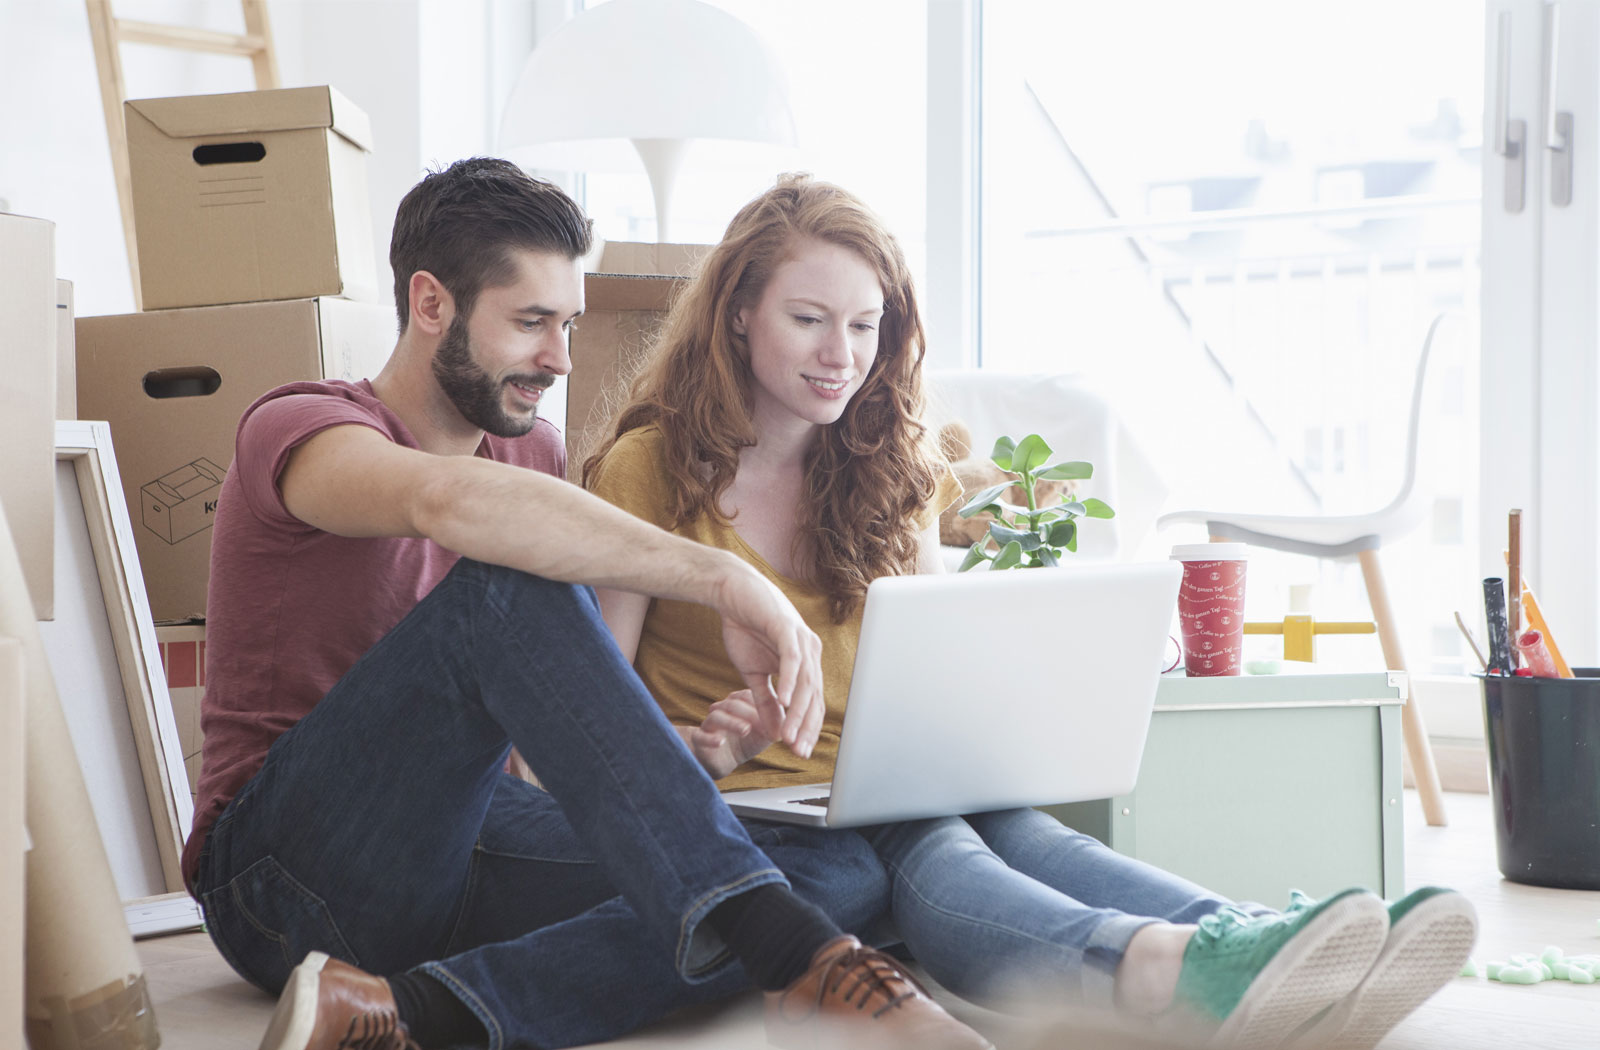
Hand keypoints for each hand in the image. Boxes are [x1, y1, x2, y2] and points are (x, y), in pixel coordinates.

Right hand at [689, 690, 776, 778]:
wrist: (724, 761)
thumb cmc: (746, 743)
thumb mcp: (764, 734)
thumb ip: (775, 726)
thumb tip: (789, 722)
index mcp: (737, 705)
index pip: (746, 695)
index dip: (759, 703)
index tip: (774, 714)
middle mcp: (721, 711)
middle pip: (731, 704)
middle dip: (748, 712)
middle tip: (762, 722)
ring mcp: (708, 724)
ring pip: (716, 717)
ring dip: (732, 722)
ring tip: (745, 729)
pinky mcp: (698, 740)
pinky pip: (700, 736)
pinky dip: (710, 738)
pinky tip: (720, 742)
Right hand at [713, 562, 824, 760]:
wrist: (731, 593)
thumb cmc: (745, 628)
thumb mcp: (753, 674)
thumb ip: (766, 701)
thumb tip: (773, 732)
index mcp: (805, 662)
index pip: (812, 701)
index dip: (806, 728)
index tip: (798, 751)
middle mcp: (810, 651)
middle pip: (814, 696)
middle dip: (806, 726)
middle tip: (797, 751)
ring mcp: (801, 639)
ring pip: (805, 682)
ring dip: (797, 711)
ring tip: (788, 734)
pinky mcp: (787, 628)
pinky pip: (792, 660)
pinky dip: (789, 681)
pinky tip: (785, 701)